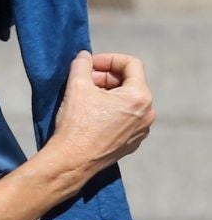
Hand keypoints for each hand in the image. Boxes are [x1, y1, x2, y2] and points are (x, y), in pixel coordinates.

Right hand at [45, 50, 154, 189]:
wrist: (71, 162)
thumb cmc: (76, 124)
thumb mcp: (77, 86)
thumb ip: (82, 65)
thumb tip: (84, 57)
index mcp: (139, 97)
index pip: (131, 64)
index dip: (109, 59)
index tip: (90, 64)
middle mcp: (147, 114)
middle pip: (130, 83)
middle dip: (106, 77)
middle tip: (83, 80)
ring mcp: (141, 131)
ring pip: (127, 102)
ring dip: (108, 94)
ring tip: (85, 97)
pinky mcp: (131, 143)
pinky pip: (125, 119)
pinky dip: (111, 111)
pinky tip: (91, 115)